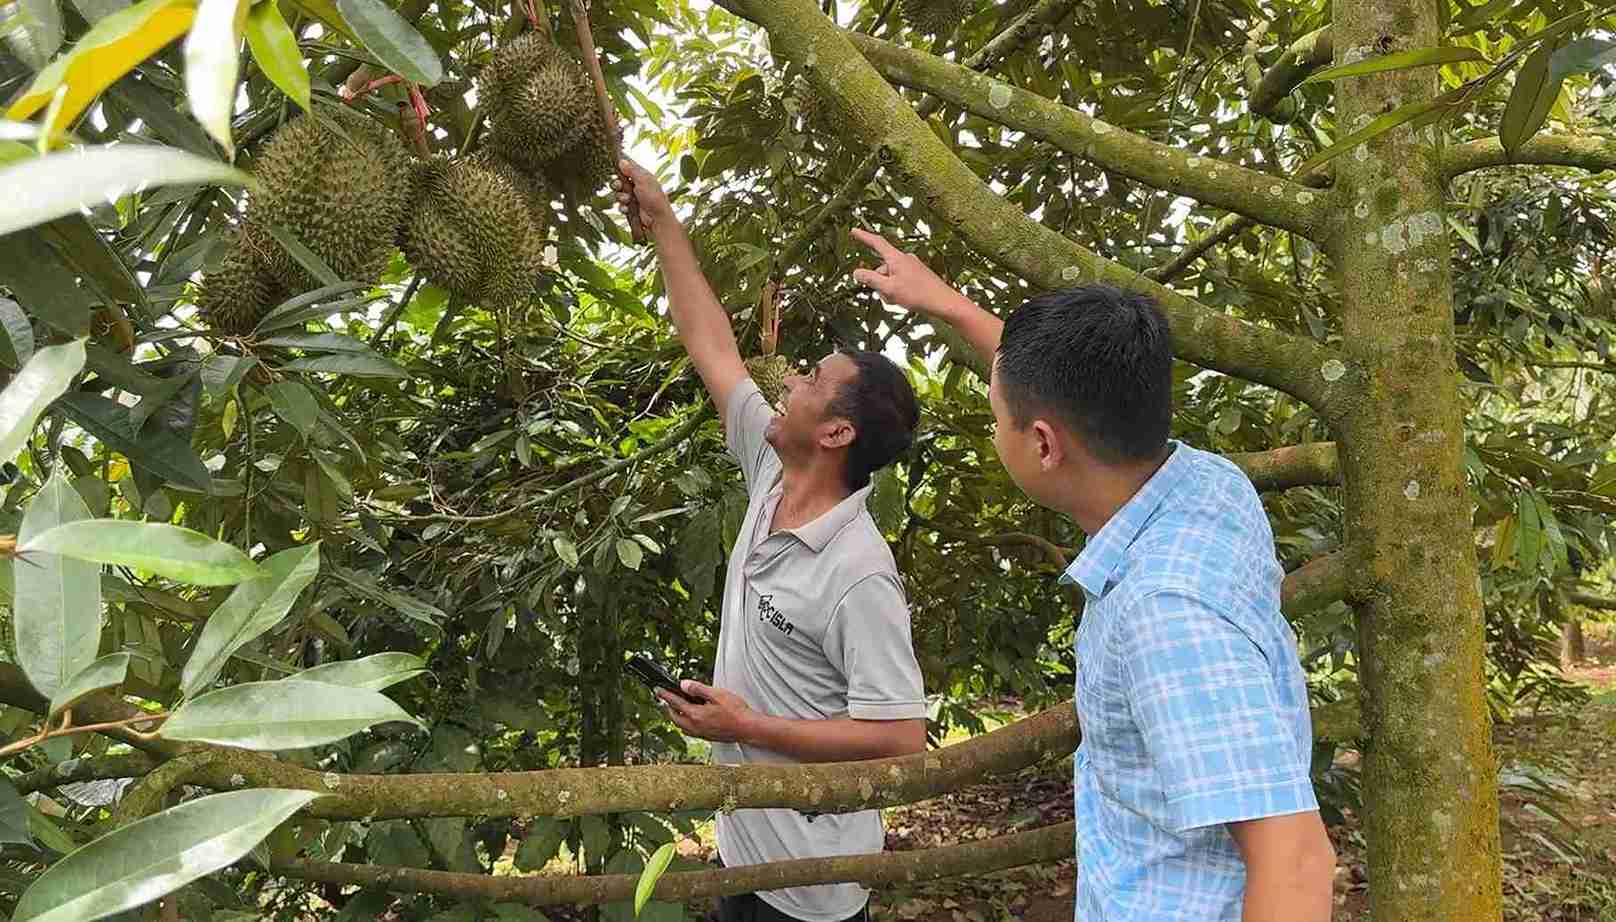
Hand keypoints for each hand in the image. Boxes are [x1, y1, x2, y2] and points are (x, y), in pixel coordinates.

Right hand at [614, 158, 673, 234]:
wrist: (657, 219)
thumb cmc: (654, 198)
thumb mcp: (644, 180)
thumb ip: (632, 170)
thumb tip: (622, 161)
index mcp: (643, 176)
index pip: (629, 166)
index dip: (621, 166)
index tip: (615, 167)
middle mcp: (638, 185)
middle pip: (620, 180)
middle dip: (618, 184)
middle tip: (619, 186)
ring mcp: (634, 197)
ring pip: (619, 193)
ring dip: (621, 197)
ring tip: (628, 200)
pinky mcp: (631, 208)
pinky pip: (621, 205)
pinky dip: (623, 207)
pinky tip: (627, 209)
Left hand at [656, 680, 753, 743]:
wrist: (747, 728)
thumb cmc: (735, 712)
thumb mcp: (716, 694)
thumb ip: (698, 689)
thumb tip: (684, 685)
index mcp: (695, 715)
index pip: (675, 703)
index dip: (665, 695)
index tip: (658, 690)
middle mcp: (694, 726)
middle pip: (674, 717)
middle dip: (668, 708)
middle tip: (666, 699)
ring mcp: (700, 733)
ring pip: (681, 726)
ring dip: (676, 717)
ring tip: (676, 709)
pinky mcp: (706, 737)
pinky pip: (689, 731)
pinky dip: (685, 724)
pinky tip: (691, 720)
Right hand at [849, 228, 965, 317]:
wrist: (944, 303)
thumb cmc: (918, 295)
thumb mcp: (888, 289)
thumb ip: (870, 279)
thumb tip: (856, 272)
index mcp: (896, 258)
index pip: (876, 243)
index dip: (864, 237)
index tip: (854, 231)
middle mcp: (905, 259)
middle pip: (882, 268)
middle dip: (879, 283)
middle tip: (889, 296)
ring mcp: (912, 267)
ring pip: (890, 277)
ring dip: (889, 290)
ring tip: (900, 300)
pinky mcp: (918, 276)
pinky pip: (900, 281)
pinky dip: (898, 291)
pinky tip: (907, 301)